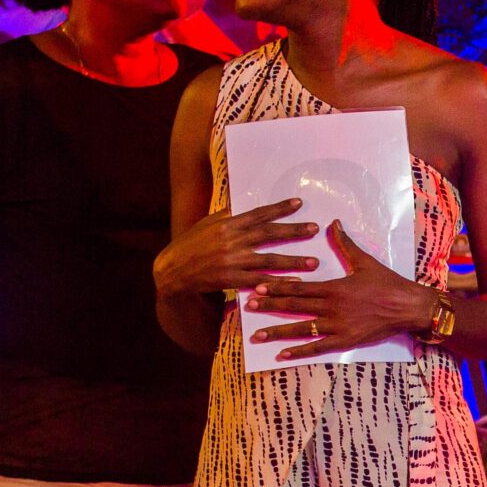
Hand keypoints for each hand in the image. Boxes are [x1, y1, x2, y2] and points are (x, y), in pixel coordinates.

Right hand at [152, 197, 313, 297]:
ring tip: (314, 261)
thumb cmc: (190, 245)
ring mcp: (231, 260)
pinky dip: (277, 282)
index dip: (279, 208)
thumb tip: (245, 205)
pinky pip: (259, 281)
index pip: (258, 213)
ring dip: (293, 261)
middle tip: (314, 228)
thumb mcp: (207, 224)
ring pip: (268, 259)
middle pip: (268, 233)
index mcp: (227, 224)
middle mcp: (231, 240)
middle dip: (293, 231)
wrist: (172, 271)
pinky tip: (294, 283)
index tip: (299, 203)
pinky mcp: (230, 279)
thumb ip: (228, 216)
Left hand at [243, 222, 432, 359]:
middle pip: (294, 306)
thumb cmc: (387, 283)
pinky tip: (282, 354)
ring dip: (277, 331)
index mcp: (333, 287)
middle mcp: (331, 307)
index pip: (298, 287)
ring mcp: (337, 326)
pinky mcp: (345, 341)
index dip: (275, 287)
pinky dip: (299, 351)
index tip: (256, 287)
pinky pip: (318, 347)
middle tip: (247, 308)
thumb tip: (332, 224)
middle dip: (269, 307)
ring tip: (257, 335)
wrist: (408, 306)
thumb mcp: (364, 261)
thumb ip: (344, 244)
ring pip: (301, 329)